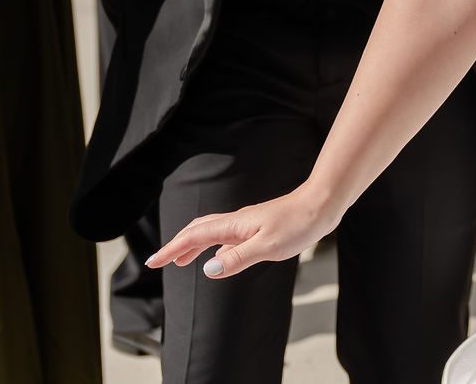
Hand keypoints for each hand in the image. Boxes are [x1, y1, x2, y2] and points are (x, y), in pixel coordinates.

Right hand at [145, 182, 341, 280]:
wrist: (322, 205)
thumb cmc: (299, 224)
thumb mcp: (268, 247)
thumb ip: (237, 258)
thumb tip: (208, 269)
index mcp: (235, 226)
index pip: (195, 237)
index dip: (172, 249)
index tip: (153, 261)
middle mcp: (237, 222)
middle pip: (198, 231)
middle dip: (177, 246)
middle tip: (160, 262)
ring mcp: (247, 224)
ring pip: (212, 233)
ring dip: (193, 246)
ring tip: (182, 261)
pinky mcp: (258, 228)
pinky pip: (227, 238)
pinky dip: (214, 247)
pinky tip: (219, 258)